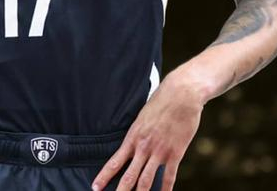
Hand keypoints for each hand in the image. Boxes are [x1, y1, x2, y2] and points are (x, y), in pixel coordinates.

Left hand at [91, 72, 205, 190]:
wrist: (181, 95)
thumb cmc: (161, 102)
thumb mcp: (142, 116)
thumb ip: (137, 133)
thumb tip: (132, 144)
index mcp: (133, 136)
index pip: (115, 161)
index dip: (104, 176)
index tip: (95, 187)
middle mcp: (144, 146)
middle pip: (129, 176)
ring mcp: (160, 151)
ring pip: (147, 181)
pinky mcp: (175, 153)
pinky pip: (169, 177)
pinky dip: (165, 190)